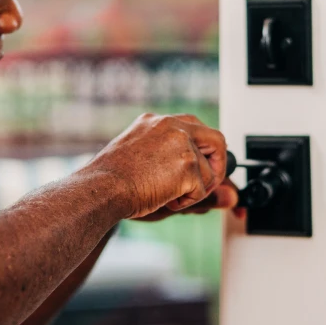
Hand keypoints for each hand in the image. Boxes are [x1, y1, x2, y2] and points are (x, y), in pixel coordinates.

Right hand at [83, 113, 227, 219]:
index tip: (200, 165)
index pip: (192, 126)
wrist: (101, 187)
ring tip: (168, 196)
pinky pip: (202, 189)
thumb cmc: (111, 181)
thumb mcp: (144, 165)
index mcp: (154, 122)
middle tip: (204, 185)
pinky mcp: (187, 164)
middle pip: (216, 140)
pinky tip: (166, 200)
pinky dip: (187, 202)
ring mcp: (181, 143)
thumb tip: (224, 190)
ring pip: (209, 172)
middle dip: (217, 166)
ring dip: (195, 190)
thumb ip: (177, 166)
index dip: (202, 149)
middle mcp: (170, 126)